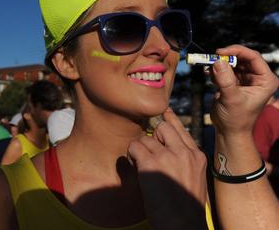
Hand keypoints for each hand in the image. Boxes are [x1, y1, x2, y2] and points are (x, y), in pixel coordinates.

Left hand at [128, 109, 207, 229]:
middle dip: (151, 137)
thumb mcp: (193, 178)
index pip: (181, 128)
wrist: (183, 224)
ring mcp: (169, 156)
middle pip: (162, 127)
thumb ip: (183, 160)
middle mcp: (185, 152)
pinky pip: (134, 147)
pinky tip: (137, 169)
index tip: (163, 110)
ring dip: (139, 150)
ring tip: (142, 167)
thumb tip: (164, 146)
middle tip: (148, 154)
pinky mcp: (152, 164)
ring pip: (145, 138)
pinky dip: (131, 157)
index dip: (169, 119)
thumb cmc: (185, 207)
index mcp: (197, 156)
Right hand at [209, 45, 278, 135]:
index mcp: (265, 80)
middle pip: (242, 58)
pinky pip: (225, 69)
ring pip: (232, 62)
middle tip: (211, 58)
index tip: (220, 52)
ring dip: (219, 64)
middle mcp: (257, 78)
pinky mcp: (234, 82)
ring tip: (210, 70)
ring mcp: (246, 79)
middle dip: (226, 57)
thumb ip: (225, 80)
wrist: (229, 131)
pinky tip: (210, 75)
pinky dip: (216, 70)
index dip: (237, 51)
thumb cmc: (237, 119)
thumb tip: (218, 61)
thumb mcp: (232, 98)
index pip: (254, 57)